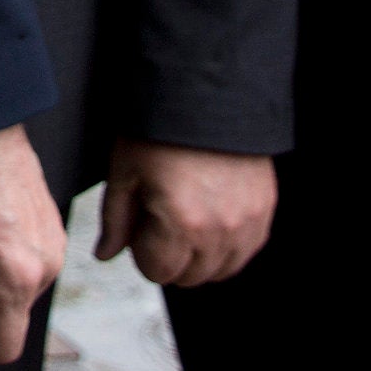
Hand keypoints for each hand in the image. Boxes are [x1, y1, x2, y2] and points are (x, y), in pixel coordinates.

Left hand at [96, 139, 275, 286]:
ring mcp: (246, 223)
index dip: (142, 250)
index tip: (140, 224)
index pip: (157, 272)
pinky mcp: (265, 210)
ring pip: (220, 270)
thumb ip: (115, 220)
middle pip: (189, 277)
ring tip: (186, 219)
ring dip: (200, 256)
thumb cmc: (160, 128)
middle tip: (161, 219)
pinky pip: (246, 251)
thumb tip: (106, 254)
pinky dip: (227, 246)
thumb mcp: (125, 170)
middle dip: (169, 256)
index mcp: (179, 224)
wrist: (207, 92)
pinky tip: (212, 220)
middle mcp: (218, 231)